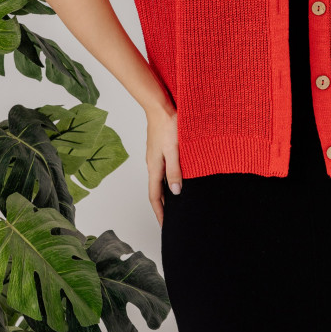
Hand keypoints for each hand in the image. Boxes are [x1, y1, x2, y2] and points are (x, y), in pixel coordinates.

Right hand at [145, 105, 180, 227]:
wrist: (160, 105)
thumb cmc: (167, 125)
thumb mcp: (174, 150)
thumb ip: (174, 171)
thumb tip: (175, 192)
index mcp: (154, 167)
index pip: (154, 196)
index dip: (160, 212)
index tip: (165, 225)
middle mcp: (153, 163)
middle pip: (156, 190)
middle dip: (162, 206)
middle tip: (171, 218)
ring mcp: (156, 156)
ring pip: (160, 179)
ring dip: (166, 192)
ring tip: (176, 202)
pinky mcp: (160, 148)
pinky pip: (163, 169)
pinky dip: (168, 179)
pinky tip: (178, 177)